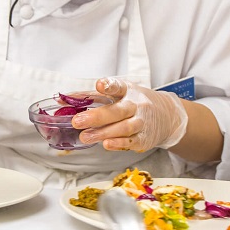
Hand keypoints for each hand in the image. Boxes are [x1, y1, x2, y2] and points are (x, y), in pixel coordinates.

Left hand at [70, 78, 187, 151]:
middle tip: (77, 121)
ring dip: (103, 133)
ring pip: (123, 128)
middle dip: (96, 117)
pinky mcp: (144, 138)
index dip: (109, 85)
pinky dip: (119, 143)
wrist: (166, 116)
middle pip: (117, 111)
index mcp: (128, 91)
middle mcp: (136, 105)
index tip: (100, 84)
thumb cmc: (134, 103)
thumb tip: (63, 100)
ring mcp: (141, 122)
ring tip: (85, 136)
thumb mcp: (119, 93)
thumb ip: (92, 96)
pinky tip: (106, 145)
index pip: (118, 86)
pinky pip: (131, 141)